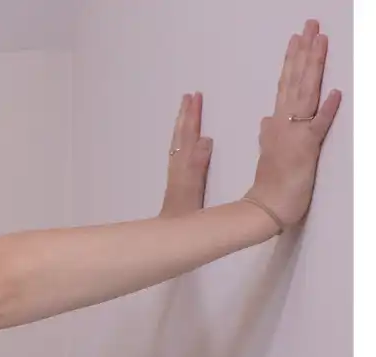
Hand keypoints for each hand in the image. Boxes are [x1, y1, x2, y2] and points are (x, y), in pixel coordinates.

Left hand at [161, 92, 213, 216]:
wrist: (171, 243)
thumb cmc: (188, 224)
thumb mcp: (193, 195)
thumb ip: (196, 166)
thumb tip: (205, 139)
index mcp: (184, 172)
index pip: (187, 140)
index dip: (191, 120)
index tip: (195, 100)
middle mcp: (178, 171)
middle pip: (181, 138)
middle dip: (186, 117)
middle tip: (191, 95)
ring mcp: (177, 178)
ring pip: (179, 145)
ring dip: (183, 126)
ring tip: (188, 108)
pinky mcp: (179, 185)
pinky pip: (179, 154)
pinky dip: (183, 141)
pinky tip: (190, 139)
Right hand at [245, 18, 342, 227]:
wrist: (265, 209)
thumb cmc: (270, 186)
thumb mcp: (268, 155)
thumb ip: (268, 135)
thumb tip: (266, 119)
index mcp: (276, 125)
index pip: (286, 85)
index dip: (293, 60)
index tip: (298, 38)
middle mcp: (284, 124)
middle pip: (295, 81)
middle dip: (304, 52)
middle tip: (310, 26)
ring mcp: (295, 135)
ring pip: (304, 94)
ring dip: (312, 67)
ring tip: (319, 41)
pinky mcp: (306, 150)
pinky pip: (317, 127)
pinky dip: (326, 111)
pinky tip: (335, 93)